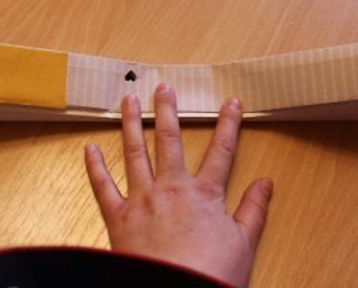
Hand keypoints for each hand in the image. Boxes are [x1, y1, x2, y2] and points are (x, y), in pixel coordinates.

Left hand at [84, 83, 272, 286]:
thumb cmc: (210, 274)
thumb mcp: (244, 244)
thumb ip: (254, 210)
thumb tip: (267, 183)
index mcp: (204, 194)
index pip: (221, 151)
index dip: (228, 125)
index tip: (231, 102)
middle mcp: (172, 188)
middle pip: (170, 141)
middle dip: (167, 111)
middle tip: (163, 87)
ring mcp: (143, 199)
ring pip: (135, 152)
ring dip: (131, 124)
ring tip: (128, 100)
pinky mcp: (118, 217)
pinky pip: (103, 187)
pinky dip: (95, 166)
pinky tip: (90, 148)